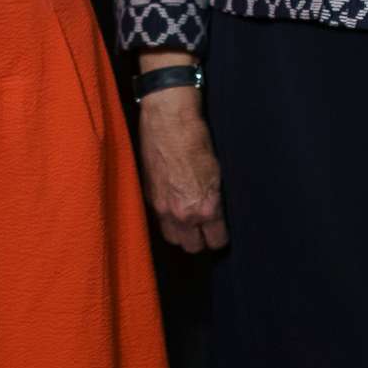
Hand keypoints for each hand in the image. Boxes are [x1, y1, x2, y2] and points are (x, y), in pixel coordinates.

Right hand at [137, 85, 226, 253]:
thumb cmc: (197, 141)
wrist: (167, 120)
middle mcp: (182, 214)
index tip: (220, 232)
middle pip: (191, 247)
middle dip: (199, 240)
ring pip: (172, 237)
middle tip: (203, 229)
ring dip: (181, 232)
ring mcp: (161, 206)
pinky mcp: (148, 196)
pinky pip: (159, 220)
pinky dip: (167, 217)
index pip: (216, 241)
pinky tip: (173, 204)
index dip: (220, 238)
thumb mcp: (216, 174)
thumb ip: (213, 201)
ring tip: (187, 220)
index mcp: (204, 209)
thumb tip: (213, 214)